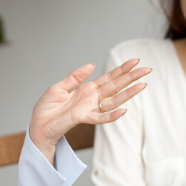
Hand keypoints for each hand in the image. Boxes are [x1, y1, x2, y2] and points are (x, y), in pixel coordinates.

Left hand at [29, 58, 150, 162]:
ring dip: (128, 94)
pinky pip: (100, 118)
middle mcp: (91, 99)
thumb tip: (91, 65)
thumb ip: (75, 77)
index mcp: (86, 90)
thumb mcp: (59, 87)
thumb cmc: (46, 109)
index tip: (135, 61)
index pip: (108, 78)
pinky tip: (123, 110)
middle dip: (131, 78)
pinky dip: (111, 115)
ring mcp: (89, 109)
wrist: (38, 125)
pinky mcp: (82, 118)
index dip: (121, 70)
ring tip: (143, 85)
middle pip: (115, 87)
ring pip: (113, 101)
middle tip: (147, 69)